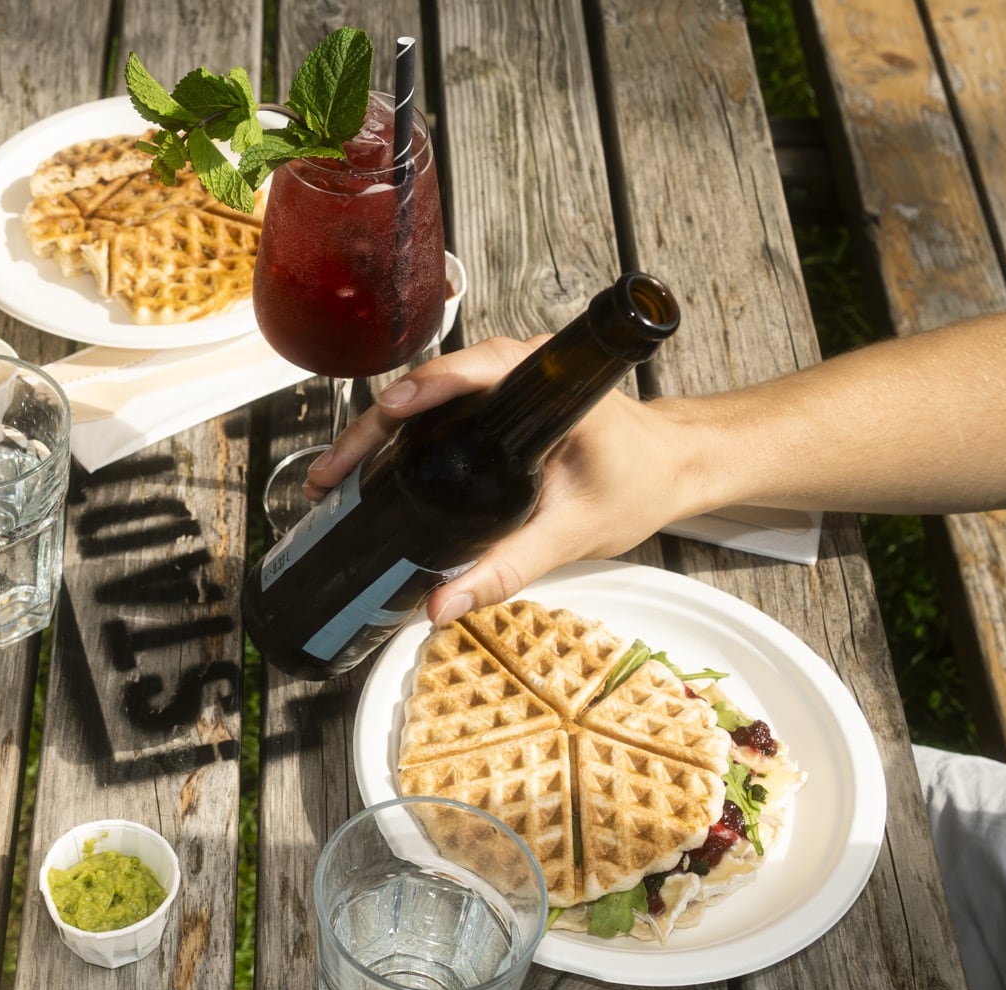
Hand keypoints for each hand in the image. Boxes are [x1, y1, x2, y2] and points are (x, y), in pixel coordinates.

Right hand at [304, 337, 695, 622]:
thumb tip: (442, 605)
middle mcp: (522, 368)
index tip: (391, 413)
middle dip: (375, 427)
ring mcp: (503, 383)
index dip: (430, 387)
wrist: (670, 467)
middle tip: (334, 472)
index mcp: (555, 383)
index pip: (480, 368)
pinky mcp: (492, 402)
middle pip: (433, 385)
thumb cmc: (638, 483)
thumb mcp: (572, 533)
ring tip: (335, 477)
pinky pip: (437, 410)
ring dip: (377, 434)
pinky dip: (399, 438)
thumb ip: (508, 570)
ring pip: (426, 398)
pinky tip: (366, 471)